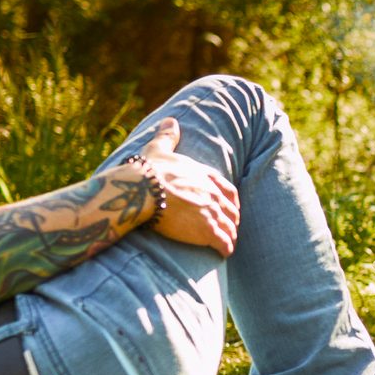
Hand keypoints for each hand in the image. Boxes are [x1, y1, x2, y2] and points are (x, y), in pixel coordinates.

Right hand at [138, 118, 239, 255]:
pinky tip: (224, 253)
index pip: (228, 190)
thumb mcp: (159, 148)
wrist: (142, 189)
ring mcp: (212, 212)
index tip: (231, 208)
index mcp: (205, 176)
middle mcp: (213, 193)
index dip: (231, 201)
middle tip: (229, 228)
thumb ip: (167, 136)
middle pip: (231, 210)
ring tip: (227, 243)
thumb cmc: (148, 170)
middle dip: (231, 220)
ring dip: (229, 235)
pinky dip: (225, 248)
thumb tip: (170, 121)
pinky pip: (223, 242)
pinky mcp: (206, 230)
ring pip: (229, 227)